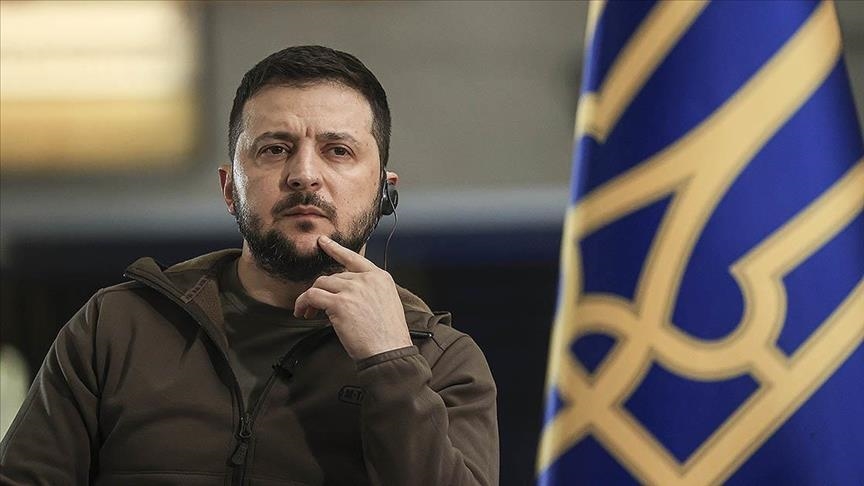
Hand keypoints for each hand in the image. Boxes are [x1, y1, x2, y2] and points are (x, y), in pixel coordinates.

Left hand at [294, 235, 411, 359]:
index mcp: (380, 277)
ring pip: (320, 284)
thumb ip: (368, 291)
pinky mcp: (339, 303)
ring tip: (307, 312)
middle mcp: (366, 279)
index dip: (336, 249)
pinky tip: (303, 312)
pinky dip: (303, 304)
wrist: (388, 351)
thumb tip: (345, 292)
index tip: (323, 242)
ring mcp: (352, 290)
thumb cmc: (388, 335)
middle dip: (323, 290)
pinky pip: (312, 296)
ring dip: (310, 298)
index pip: (354, 258)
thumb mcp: (386, 303)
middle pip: (333, 276)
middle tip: (315, 307)